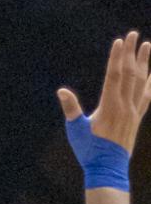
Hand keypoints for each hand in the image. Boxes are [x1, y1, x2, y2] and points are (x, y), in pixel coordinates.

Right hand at [59, 31, 150, 158]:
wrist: (108, 169)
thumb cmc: (89, 151)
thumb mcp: (75, 130)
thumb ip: (71, 109)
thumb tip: (62, 91)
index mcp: (109, 107)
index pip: (114, 76)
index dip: (117, 58)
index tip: (120, 41)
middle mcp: (125, 106)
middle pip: (130, 74)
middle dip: (132, 53)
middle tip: (134, 34)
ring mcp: (133, 112)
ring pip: (141, 82)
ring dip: (145, 63)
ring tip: (148, 46)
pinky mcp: (137, 118)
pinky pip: (147, 96)